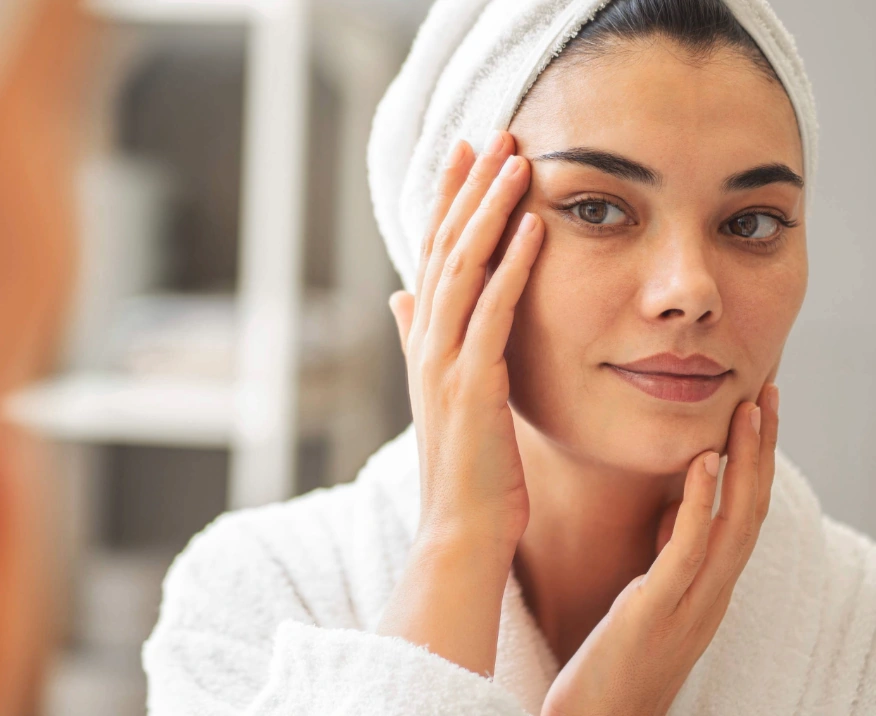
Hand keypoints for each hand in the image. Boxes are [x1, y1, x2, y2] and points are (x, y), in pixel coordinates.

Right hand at [388, 129, 543, 552]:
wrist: (462, 530)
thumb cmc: (465, 467)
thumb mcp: (442, 394)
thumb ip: (422, 341)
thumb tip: (401, 298)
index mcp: (424, 344)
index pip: (432, 256)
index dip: (448, 203)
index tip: (467, 154)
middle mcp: (426, 344)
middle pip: (443, 249)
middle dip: (466, 189)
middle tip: (491, 134)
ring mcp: (444, 363)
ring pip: (461, 269)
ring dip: (488, 211)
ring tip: (514, 160)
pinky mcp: (472, 386)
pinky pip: (492, 314)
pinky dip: (511, 266)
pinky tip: (532, 226)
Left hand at [541, 382, 779, 715]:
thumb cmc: (615, 663)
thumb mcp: (650, 599)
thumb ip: (671, 557)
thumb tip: (681, 507)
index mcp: (708, 588)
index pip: (743, 514)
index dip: (755, 460)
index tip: (756, 408)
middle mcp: (711, 595)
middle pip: (751, 509)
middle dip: (762, 448)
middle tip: (767, 391)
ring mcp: (690, 606)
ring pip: (734, 524)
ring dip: (745, 463)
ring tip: (748, 409)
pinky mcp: (656, 613)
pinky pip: (688, 551)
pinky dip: (703, 503)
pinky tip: (706, 461)